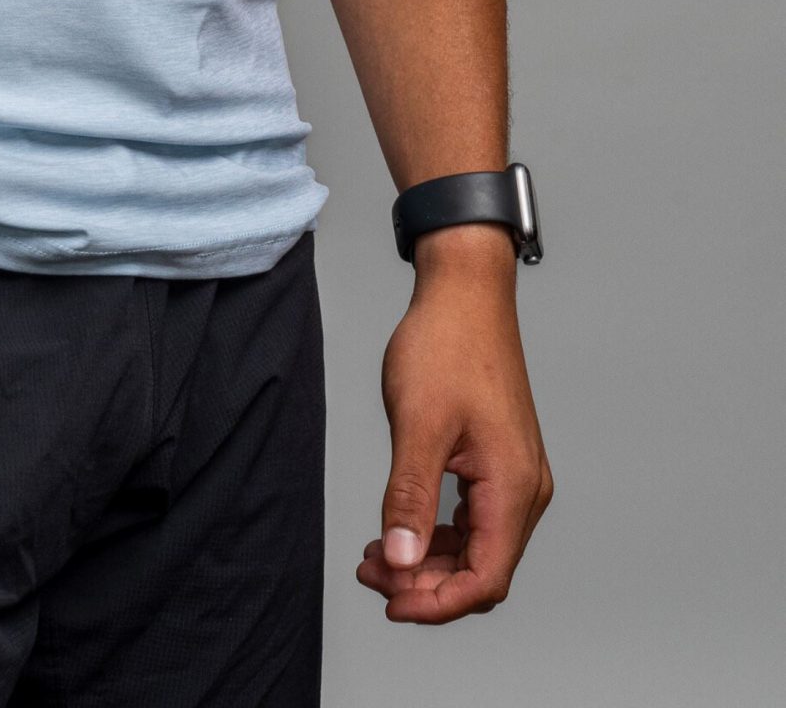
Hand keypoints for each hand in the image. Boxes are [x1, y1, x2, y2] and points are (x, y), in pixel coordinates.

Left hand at [357, 224, 552, 621]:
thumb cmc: (446, 346)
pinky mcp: (499, 461)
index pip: (484, 579)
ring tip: (377, 555)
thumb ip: (409, 497)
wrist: (465, 292)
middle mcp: (525, 489)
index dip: (436, 603)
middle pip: (482, 570)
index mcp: (513, 486)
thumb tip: (399, 562)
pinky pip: (474, 520)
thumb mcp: (418, 424)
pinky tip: (400, 528)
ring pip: (477, 548)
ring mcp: (515, 475)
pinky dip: (438, 533)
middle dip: (426, 584)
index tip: (389, 600)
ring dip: (429, 561)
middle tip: (370, 574)